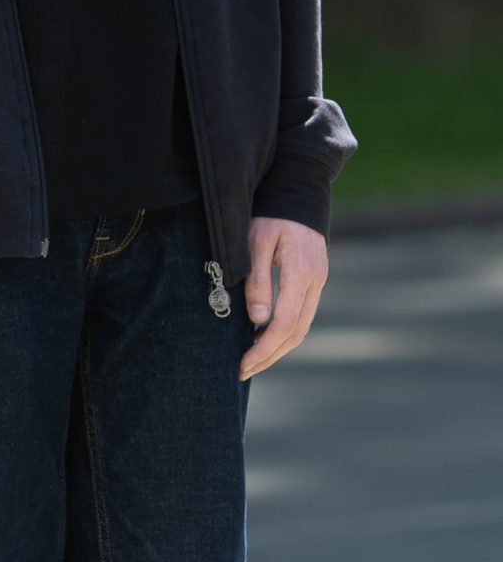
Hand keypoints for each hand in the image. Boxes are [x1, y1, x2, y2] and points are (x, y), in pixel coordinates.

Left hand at [238, 216, 328, 379]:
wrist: (297, 190)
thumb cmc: (269, 214)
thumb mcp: (255, 243)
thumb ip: (258, 280)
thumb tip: (258, 320)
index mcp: (301, 273)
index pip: (284, 324)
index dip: (263, 349)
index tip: (242, 363)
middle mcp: (316, 281)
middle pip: (296, 333)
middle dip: (269, 356)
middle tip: (242, 371)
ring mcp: (318, 281)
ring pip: (302, 327)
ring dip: (277, 347)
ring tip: (251, 360)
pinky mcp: (315, 279)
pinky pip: (302, 314)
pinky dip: (284, 332)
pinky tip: (263, 336)